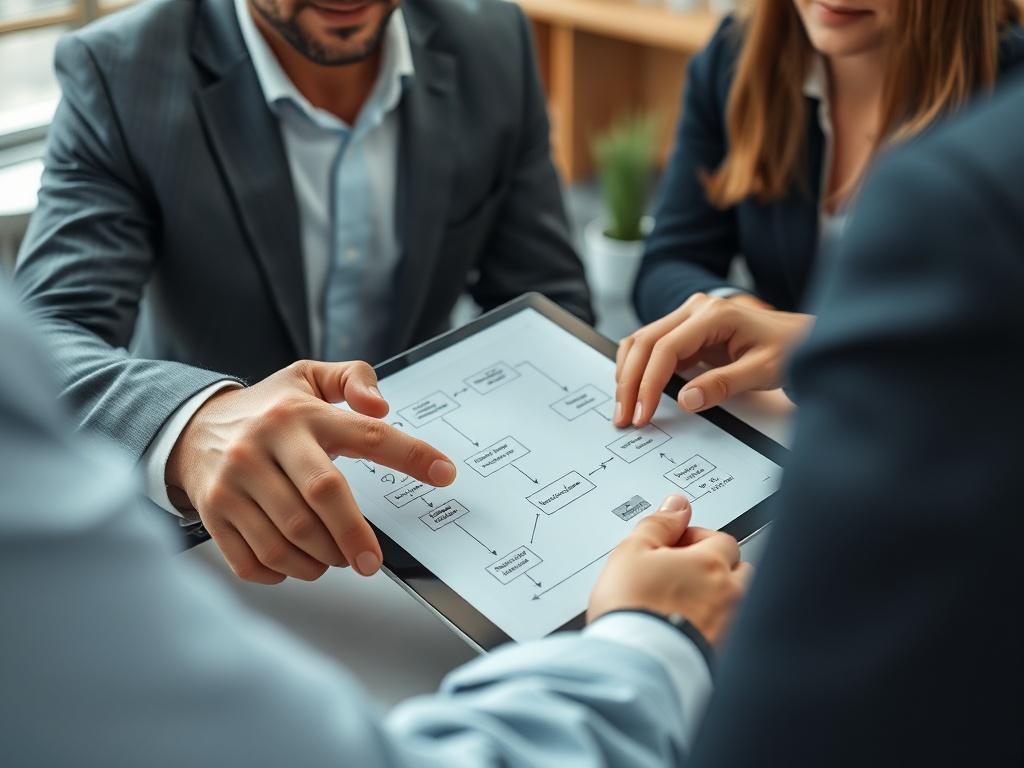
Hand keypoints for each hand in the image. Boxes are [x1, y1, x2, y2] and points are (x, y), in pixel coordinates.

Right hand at [166, 360, 455, 583]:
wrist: (191, 428)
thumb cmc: (266, 410)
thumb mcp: (309, 377)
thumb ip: (354, 378)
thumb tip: (382, 406)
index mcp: (300, 414)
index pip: (367, 435)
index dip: (410, 455)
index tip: (444, 473)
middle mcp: (266, 444)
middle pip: (323, 496)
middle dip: (354, 536)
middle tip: (371, 560)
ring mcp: (236, 481)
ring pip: (288, 537)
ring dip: (321, 559)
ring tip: (335, 557)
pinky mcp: (214, 512)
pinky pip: (253, 559)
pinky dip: (283, 572)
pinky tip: (298, 563)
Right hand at [587, 495, 750, 645]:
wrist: (633, 664)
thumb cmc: (631, 609)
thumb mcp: (632, 551)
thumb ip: (658, 524)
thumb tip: (676, 506)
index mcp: (711, 564)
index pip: (720, 539)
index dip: (694, 539)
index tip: (673, 548)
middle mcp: (730, 596)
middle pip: (739, 570)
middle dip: (715, 568)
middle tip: (681, 574)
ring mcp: (730, 628)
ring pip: (737, 603)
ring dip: (718, 598)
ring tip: (684, 604)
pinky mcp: (723, 655)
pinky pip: (728, 632)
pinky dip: (713, 627)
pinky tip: (685, 629)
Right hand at [615, 292, 812, 426]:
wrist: (801, 336)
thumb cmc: (788, 348)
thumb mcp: (762, 370)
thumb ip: (724, 385)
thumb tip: (686, 401)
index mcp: (713, 315)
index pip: (666, 348)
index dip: (649, 383)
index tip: (643, 413)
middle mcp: (695, 309)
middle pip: (644, 343)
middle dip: (629, 382)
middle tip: (624, 416)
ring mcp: (688, 317)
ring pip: (641, 342)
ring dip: (628, 375)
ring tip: (624, 407)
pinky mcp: (686, 330)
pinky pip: (653, 347)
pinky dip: (639, 368)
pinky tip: (635, 390)